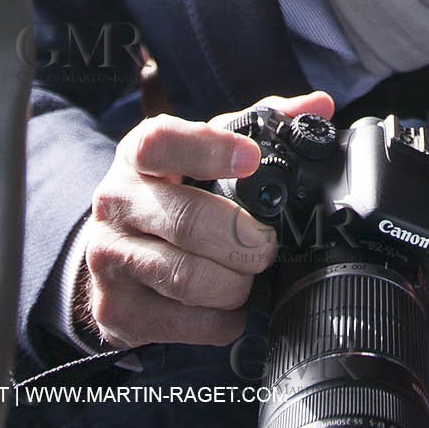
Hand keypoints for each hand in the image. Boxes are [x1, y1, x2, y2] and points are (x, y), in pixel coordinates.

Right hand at [82, 90, 334, 347]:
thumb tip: (318, 105)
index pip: (161, 143)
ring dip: (234, 283)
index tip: (251, 160)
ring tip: (249, 276)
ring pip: (185, 277)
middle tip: (268, 244)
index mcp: (138, 154)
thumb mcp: (205, 150)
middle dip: (242, 239)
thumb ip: (259, 124)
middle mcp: (116, 201)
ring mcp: (109, 257)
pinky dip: (220, 319)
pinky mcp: (117, 308)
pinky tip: (228, 307)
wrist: (116, 251)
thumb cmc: (173, 192)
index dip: (208, 150)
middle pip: (185, 221)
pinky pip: (182, 322)